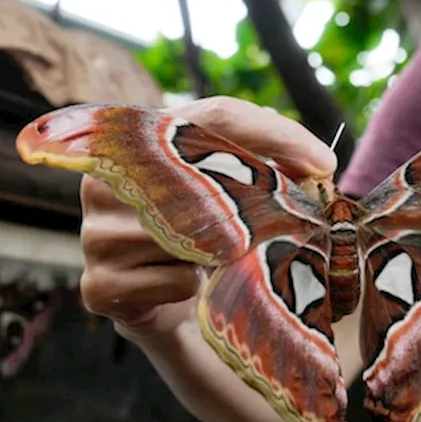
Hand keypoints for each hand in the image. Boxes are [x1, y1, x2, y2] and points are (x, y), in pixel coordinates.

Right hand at [77, 96, 337, 339]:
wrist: (162, 306)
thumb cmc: (204, 234)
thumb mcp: (231, 189)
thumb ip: (266, 160)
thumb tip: (320, 165)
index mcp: (136, 139)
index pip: (214, 115)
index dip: (273, 133)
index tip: (325, 162)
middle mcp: (104, 178)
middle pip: (197, 176)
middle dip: (255, 201)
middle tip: (293, 220)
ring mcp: (95, 234)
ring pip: (185, 236)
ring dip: (221, 252)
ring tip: (216, 257)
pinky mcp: (100, 286)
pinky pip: (174, 281)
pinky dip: (195, 287)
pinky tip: (189, 288)